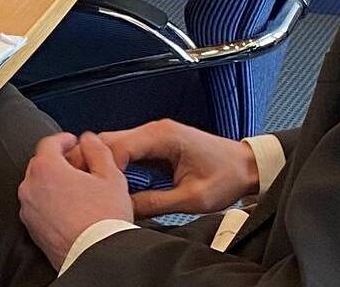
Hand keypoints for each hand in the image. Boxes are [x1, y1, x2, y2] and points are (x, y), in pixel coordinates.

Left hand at [18, 131, 133, 268]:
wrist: (97, 258)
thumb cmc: (104, 219)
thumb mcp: (111, 177)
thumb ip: (98, 151)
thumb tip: (89, 140)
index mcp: (46, 169)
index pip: (49, 143)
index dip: (63, 139)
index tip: (73, 142)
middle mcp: (30, 187)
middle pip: (41, 164)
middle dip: (58, 161)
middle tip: (78, 166)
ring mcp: (28, 210)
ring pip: (37, 187)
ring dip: (53, 184)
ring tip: (76, 191)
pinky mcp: (31, 229)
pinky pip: (37, 208)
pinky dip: (49, 203)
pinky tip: (69, 210)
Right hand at [98, 119, 260, 218]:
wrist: (247, 166)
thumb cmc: (227, 177)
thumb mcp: (192, 198)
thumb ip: (156, 203)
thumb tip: (126, 209)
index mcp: (162, 136)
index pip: (118, 146)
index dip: (104, 169)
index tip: (100, 190)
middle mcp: (154, 130)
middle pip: (108, 140)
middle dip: (96, 163)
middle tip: (92, 189)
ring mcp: (153, 135)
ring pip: (113, 143)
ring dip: (105, 164)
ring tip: (102, 188)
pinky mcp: (154, 143)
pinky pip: (126, 150)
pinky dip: (117, 165)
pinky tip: (116, 183)